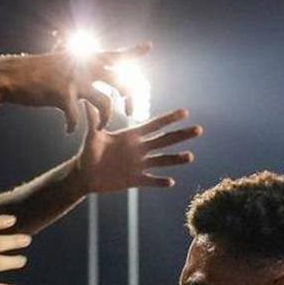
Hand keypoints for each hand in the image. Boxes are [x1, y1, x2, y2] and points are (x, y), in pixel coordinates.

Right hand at [0, 42, 150, 131]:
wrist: (14, 76)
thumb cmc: (37, 70)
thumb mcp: (59, 59)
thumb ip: (74, 60)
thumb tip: (78, 53)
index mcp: (86, 59)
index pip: (116, 54)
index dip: (133, 51)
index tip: (148, 46)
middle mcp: (85, 67)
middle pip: (120, 82)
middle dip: (130, 98)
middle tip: (132, 111)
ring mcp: (75, 80)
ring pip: (105, 104)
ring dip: (105, 119)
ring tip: (101, 127)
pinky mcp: (63, 95)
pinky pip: (77, 118)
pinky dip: (73, 126)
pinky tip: (69, 130)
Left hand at [75, 105, 200, 192]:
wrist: (84, 175)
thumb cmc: (87, 153)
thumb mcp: (91, 136)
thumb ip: (92, 121)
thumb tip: (86, 102)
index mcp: (131, 136)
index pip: (154, 125)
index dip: (169, 119)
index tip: (185, 112)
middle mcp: (139, 149)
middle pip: (164, 140)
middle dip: (181, 135)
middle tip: (198, 129)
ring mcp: (139, 165)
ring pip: (162, 160)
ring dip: (176, 159)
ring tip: (190, 156)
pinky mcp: (134, 180)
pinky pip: (150, 181)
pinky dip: (160, 182)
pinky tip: (171, 182)